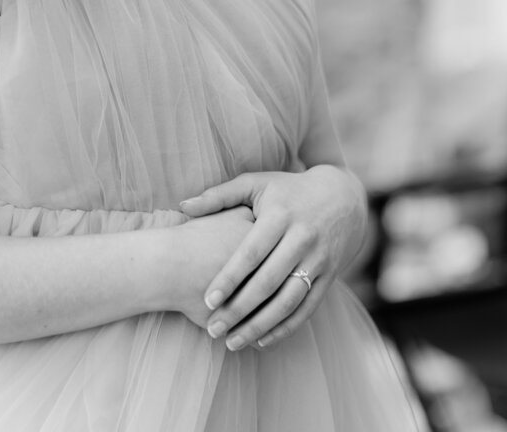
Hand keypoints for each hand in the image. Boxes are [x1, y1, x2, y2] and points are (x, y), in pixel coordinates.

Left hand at [179, 166, 366, 351]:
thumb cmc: (288, 190)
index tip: (208, 300)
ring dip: (260, 326)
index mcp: (280, 215)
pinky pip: (307, 308)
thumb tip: (183, 206)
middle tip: (213, 329)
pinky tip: (262, 340)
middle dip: (239, 310)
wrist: (344, 198)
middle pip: (268, 282)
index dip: (229, 278)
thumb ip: (219, 195)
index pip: (251, 253)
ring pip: (288, 301)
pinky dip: (285, 328)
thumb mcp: (256, 184)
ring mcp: (319, 260)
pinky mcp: (330, 277)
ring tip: (232, 342)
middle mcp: (302, 238)